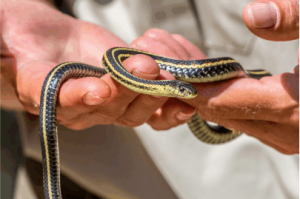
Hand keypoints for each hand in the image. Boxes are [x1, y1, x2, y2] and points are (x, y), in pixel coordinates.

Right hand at [0, 0, 193, 129]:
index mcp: (51, 99)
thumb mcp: (10, 45)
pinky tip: (183, 95)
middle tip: (144, 66)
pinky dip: (169, 104)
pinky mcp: (131, 92)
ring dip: (152, 91)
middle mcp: (84, 108)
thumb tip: (14, 67)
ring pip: (135, 110)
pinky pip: (152, 107)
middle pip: (110, 108)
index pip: (63, 103)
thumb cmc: (26, 41)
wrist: (51, 41)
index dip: (82, 98)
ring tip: (162, 70)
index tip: (98, 88)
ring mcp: (110, 103)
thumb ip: (14, 62)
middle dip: (129, 88)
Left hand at [133, 26, 299, 153]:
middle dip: (193, 92)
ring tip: (187, 76)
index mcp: (293, 105)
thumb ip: (297, 17)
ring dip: (208, 97)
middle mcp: (287, 130)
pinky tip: (218, 86)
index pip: (222, 100)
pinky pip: (246, 120)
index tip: (165, 74)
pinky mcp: (289, 133)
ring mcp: (288, 136)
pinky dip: (227, 103)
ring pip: (231, 118)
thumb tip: (253, 14)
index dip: (190, 87)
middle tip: (168, 72)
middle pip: (221, 111)